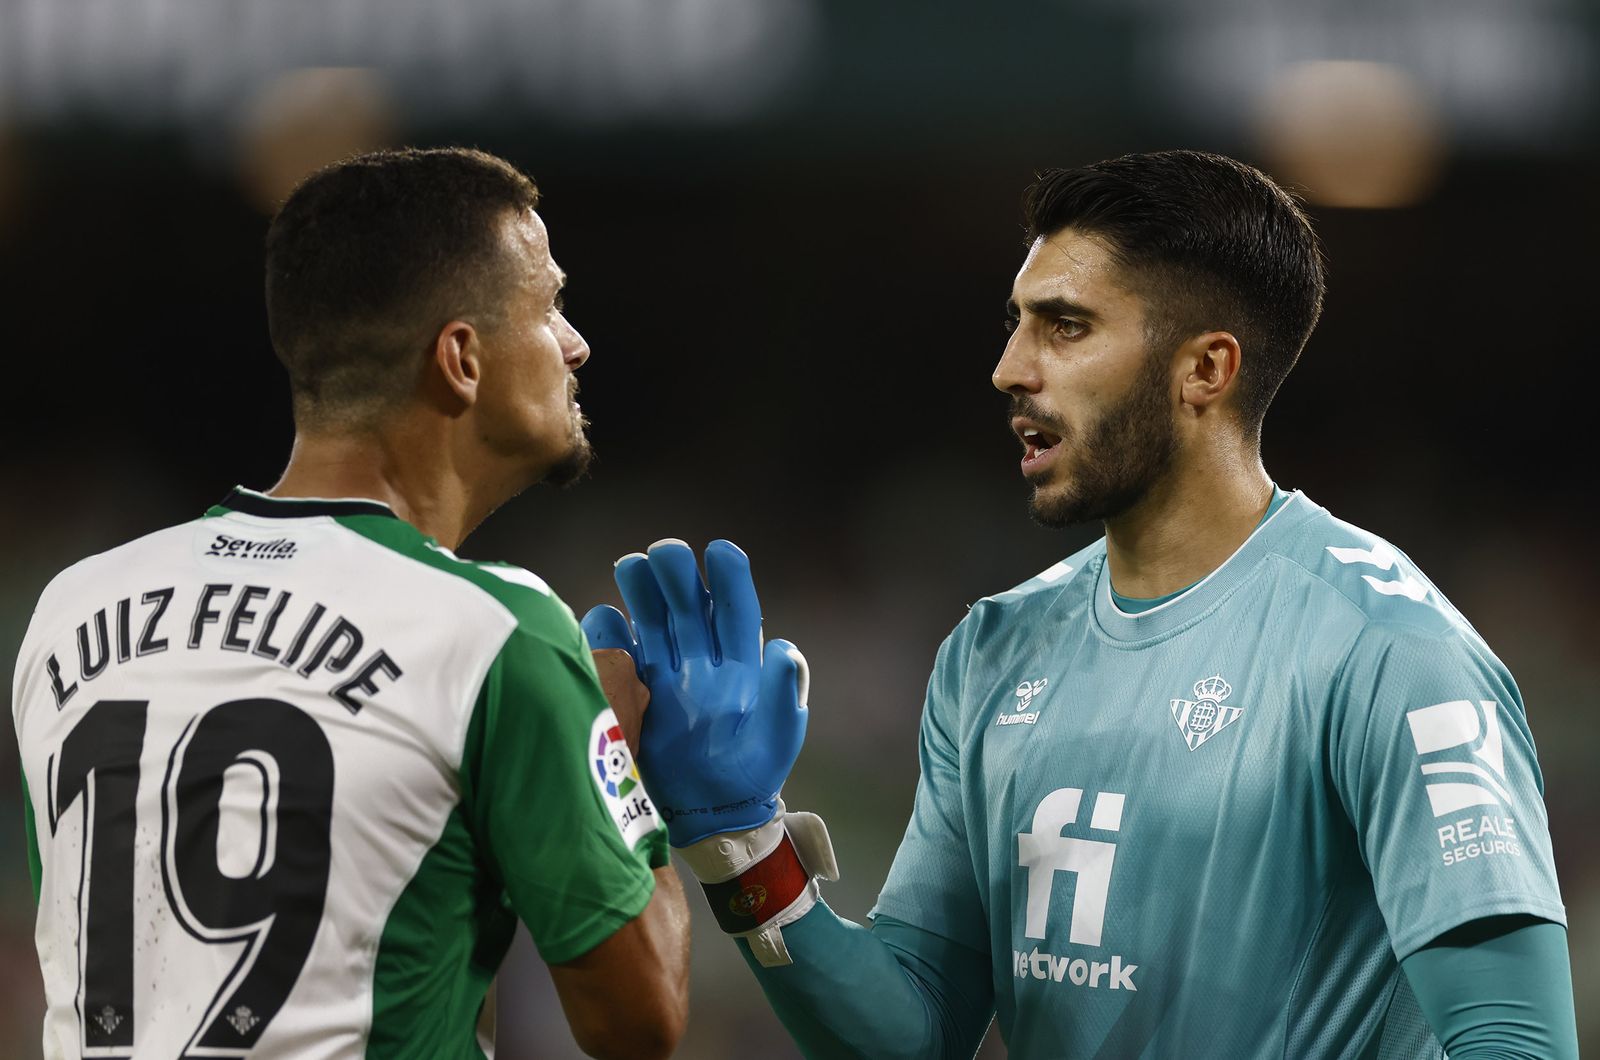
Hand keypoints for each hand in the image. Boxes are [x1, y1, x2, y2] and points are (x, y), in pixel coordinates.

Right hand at [581, 539, 807, 846]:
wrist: (710, 815)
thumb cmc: (752, 773)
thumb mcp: (777, 739)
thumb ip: (783, 695)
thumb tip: (786, 648)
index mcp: (741, 663)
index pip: (736, 610)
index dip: (730, 578)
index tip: (720, 551)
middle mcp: (702, 659)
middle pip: (688, 606)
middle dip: (677, 575)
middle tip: (665, 551)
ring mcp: (666, 674)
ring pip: (652, 620)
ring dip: (641, 591)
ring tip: (631, 564)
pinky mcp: (634, 694)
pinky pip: (617, 656)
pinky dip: (608, 635)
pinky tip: (606, 617)